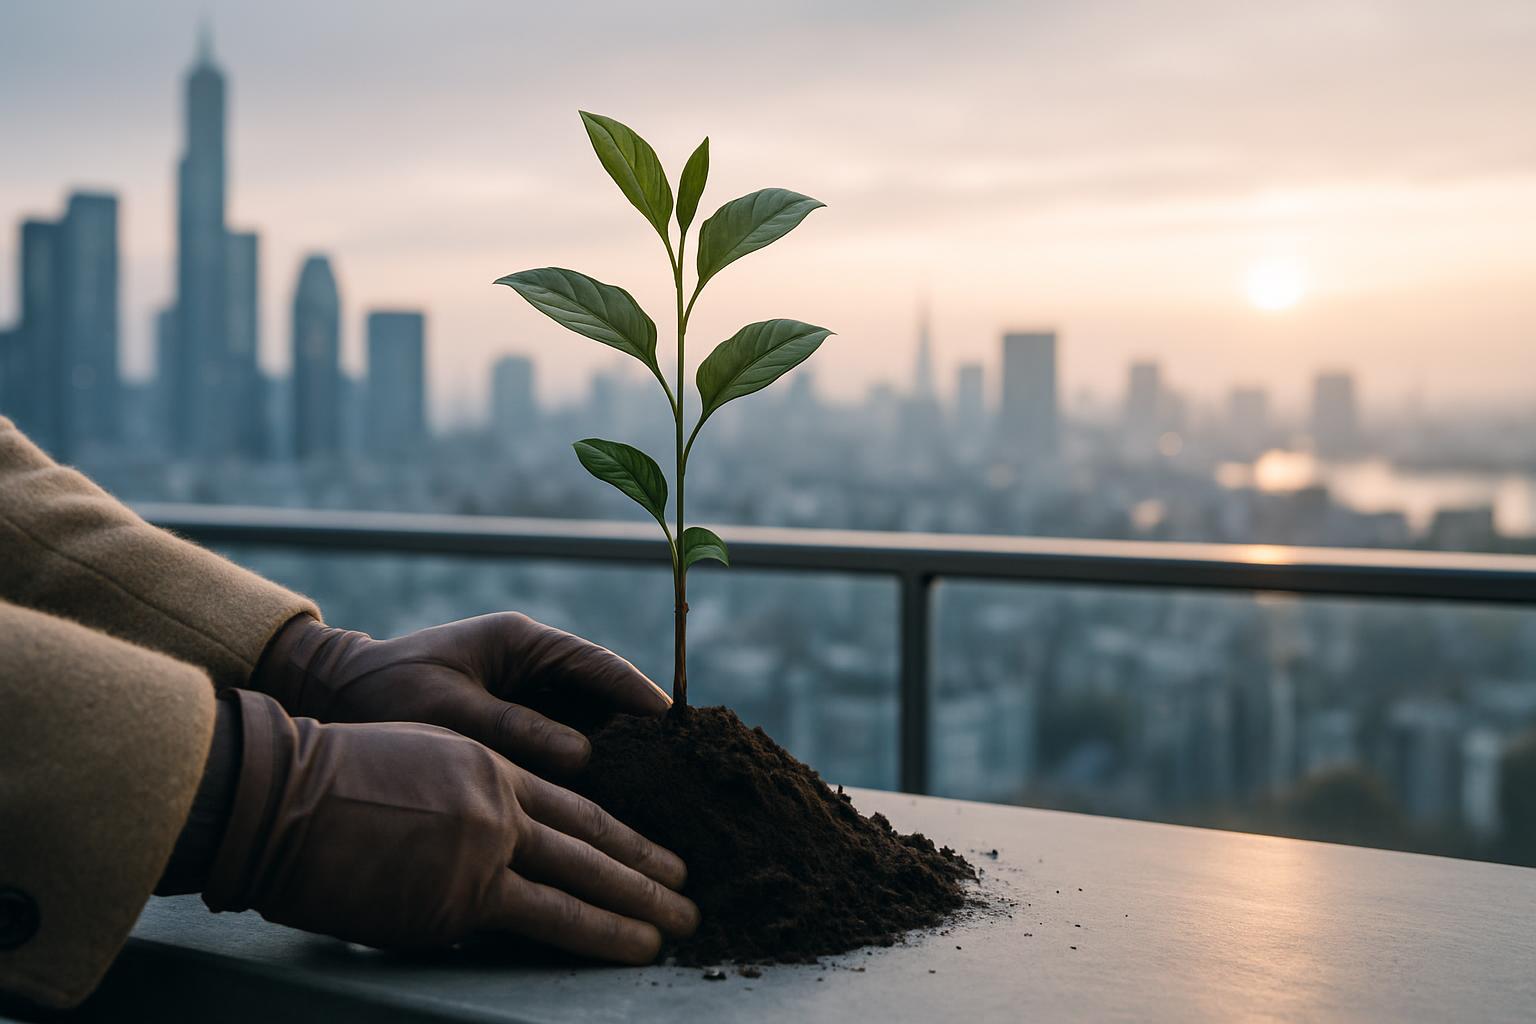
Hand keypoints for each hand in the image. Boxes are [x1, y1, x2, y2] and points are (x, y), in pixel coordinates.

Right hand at [205, 690, 696, 960]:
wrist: (283, 798)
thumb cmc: (327, 786)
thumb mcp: (417, 765)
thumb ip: (466, 800)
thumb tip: (495, 848)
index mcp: (488, 768)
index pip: (573, 805)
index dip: (619, 831)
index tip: (652, 852)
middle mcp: (501, 803)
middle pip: (594, 840)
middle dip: (646, 869)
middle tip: (689, 891)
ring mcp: (487, 847)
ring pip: (586, 879)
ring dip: (640, 906)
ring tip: (679, 924)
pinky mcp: (464, 895)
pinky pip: (548, 918)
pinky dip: (599, 935)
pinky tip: (633, 946)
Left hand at [253, 612, 667, 775]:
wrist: (331, 694)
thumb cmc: (384, 692)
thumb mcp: (450, 710)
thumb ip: (515, 730)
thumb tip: (584, 756)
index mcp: (521, 641)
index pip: (598, 664)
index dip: (640, 694)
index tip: (676, 723)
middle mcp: (531, 663)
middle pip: (602, 694)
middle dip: (640, 727)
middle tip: (682, 764)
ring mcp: (523, 691)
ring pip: (587, 720)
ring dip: (616, 751)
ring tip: (657, 788)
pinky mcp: (512, 720)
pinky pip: (560, 742)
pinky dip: (584, 768)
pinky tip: (604, 803)